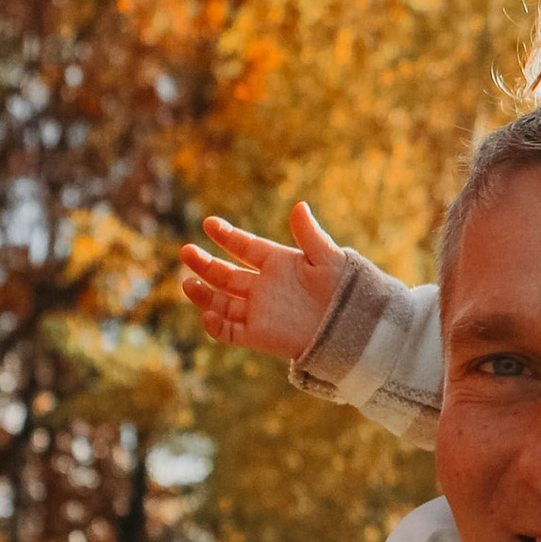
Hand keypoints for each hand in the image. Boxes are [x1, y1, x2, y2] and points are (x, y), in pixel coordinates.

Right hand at [179, 202, 348, 362]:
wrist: (354, 325)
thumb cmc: (346, 289)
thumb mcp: (328, 258)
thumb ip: (309, 235)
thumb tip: (299, 206)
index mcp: (278, 263)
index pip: (245, 247)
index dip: (226, 236)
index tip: (209, 223)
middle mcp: (263, 286)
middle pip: (225, 274)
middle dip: (204, 264)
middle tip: (185, 251)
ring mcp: (259, 311)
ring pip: (221, 302)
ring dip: (203, 294)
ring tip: (186, 283)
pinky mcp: (259, 335)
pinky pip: (230, 331)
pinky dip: (215, 326)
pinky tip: (208, 314)